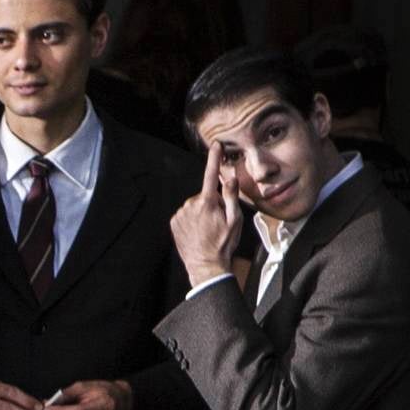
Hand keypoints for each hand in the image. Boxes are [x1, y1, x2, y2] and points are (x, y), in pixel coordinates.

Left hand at [170, 141, 242, 286]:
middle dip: (212, 203)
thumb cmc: (224, 243)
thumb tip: (230, 178)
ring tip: (207, 229)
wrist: (205, 264)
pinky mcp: (174, 222)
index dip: (214, 159)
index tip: (215, 145)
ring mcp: (180, 214)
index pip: (211, 175)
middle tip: (218, 221)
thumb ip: (232, 197)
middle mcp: (191, 205)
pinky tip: (197, 231)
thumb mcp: (235, 220)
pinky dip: (192, 219)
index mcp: (207, 203)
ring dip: (201, 212)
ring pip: (195, 205)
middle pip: (205, 195)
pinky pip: (185, 214)